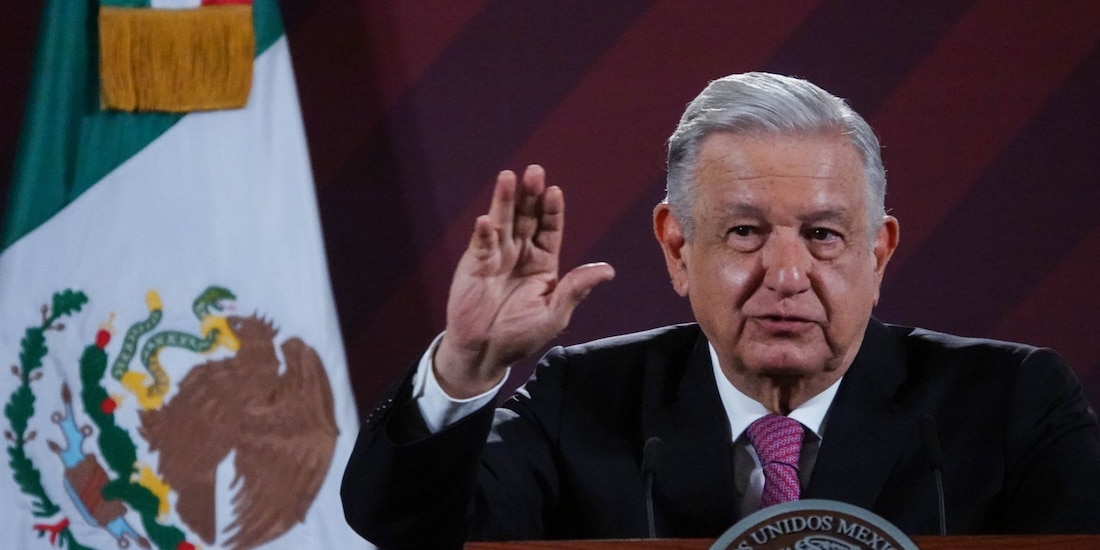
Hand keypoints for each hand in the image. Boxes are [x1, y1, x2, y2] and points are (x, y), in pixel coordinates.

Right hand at [434, 165, 614, 397]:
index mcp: (543, 263)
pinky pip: (481, 244)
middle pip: (526, 217)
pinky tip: (487, 221)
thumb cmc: (521, 336)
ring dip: (504, 200)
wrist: (485, 352)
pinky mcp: (475, 264)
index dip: (552, 210)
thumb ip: (576, 289)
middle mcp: (520, 253)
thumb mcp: (554, 314)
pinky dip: (484, 232)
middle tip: (534, 171)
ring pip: (503, 222)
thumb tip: (607, 270)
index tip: (555, 191)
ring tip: (508, 177)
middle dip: (530, 194)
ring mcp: (496, 256)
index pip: (550, 229)